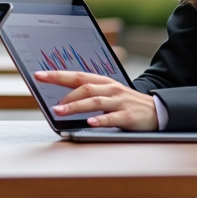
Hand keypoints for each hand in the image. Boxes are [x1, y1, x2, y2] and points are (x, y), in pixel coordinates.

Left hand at [35, 70, 158, 130]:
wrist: (158, 111)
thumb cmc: (127, 103)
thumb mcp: (109, 94)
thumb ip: (89, 94)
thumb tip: (60, 100)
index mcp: (103, 82)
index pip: (77, 75)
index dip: (57, 75)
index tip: (38, 75)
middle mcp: (111, 89)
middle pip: (84, 86)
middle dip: (63, 92)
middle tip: (47, 101)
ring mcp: (120, 102)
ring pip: (95, 101)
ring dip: (75, 106)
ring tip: (60, 111)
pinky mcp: (129, 116)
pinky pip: (113, 117)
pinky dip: (100, 120)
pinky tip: (89, 123)